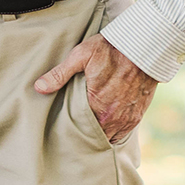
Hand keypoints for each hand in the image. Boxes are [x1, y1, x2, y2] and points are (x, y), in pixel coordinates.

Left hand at [34, 34, 157, 142]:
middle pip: (93, 134)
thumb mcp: (81, 55)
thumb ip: (59, 74)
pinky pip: (122, 134)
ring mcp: (125, 119)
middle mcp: (112, 117)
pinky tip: (106, 128)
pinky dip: (114, 133)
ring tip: (89, 130)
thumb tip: (39, 87)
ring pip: (107, 137)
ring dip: (99, 134)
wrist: (144, 47)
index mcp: (96, 105)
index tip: (64, 126)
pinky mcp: (136, 116)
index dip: (71, 128)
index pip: (77, 127)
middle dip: (84, 133)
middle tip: (75, 129)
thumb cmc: (111, 48)